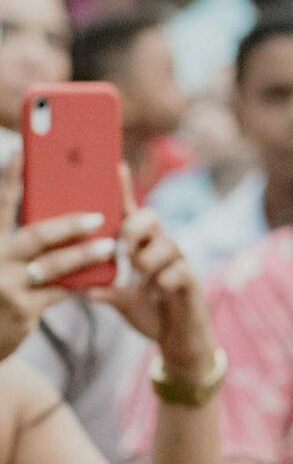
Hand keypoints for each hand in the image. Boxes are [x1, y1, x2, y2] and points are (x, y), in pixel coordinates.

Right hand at [0, 152, 115, 360]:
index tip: (21, 152)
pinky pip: (63, 290)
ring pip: (55, 264)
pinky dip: (85, 281)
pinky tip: (105, 274)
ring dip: (86, 253)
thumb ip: (20, 243)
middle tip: (100, 216)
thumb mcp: (1, 263)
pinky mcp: (23, 310)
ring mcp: (6, 286)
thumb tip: (71, 214)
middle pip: (35, 234)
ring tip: (110, 245)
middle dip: (70, 223)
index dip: (8, 179)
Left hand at [90, 165, 216, 381]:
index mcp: (143, 247)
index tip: (115, 168)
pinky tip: (159, 290)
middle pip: (152, 218)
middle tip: (123, 244)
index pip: (132, 214)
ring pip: (166, 244)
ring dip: (148, 258)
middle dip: (135, 226)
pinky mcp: (191, 281)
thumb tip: (83, 287)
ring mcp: (179, 263)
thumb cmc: (153, 312)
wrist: (180, 338)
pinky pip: (178, 271)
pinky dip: (164, 280)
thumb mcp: (122, 300)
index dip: (124, 192)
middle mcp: (162, 248)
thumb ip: (106, 290)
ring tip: (141, 274)